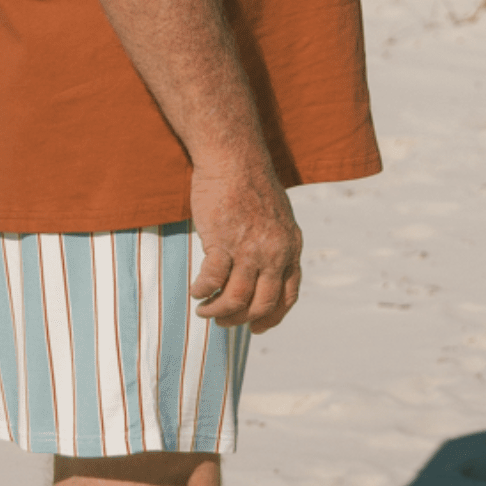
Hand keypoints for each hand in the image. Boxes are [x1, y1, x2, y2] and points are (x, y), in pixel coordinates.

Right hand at [188, 159, 302, 333]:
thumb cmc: (250, 183)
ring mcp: (250, 249)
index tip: (256, 327)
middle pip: (261, 304)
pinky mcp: (223, 242)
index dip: (272, 317)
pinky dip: (202, 291)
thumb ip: (275, 244)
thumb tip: (264, 270)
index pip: (288, 295)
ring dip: (217, 312)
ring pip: (236, 299)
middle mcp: (274, 252)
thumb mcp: (277, 217)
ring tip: (204, 310)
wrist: (234, 158)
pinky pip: (212, 281)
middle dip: (240, 320)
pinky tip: (195, 290)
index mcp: (291, 247)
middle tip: (222, 322)